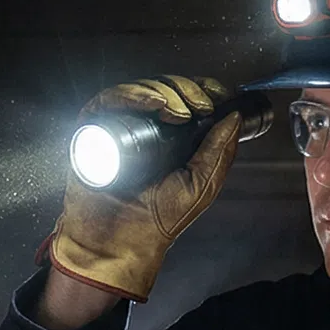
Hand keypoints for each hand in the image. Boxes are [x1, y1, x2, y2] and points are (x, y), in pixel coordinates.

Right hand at [45, 76, 241, 301]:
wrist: (121, 241)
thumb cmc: (157, 221)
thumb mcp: (202, 186)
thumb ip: (220, 152)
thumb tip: (235, 117)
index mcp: (174, 138)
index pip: (189, 98)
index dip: (204, 89)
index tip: (219, 95)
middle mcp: (146, 128)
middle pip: (167, 87)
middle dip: (188, 90)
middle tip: (201, 107)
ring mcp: (120, 126)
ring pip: (142, 88)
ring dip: (166, 92)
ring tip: (179, 113)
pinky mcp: (93, 128)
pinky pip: (110, 99)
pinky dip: (134, 95)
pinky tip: (155, 105)